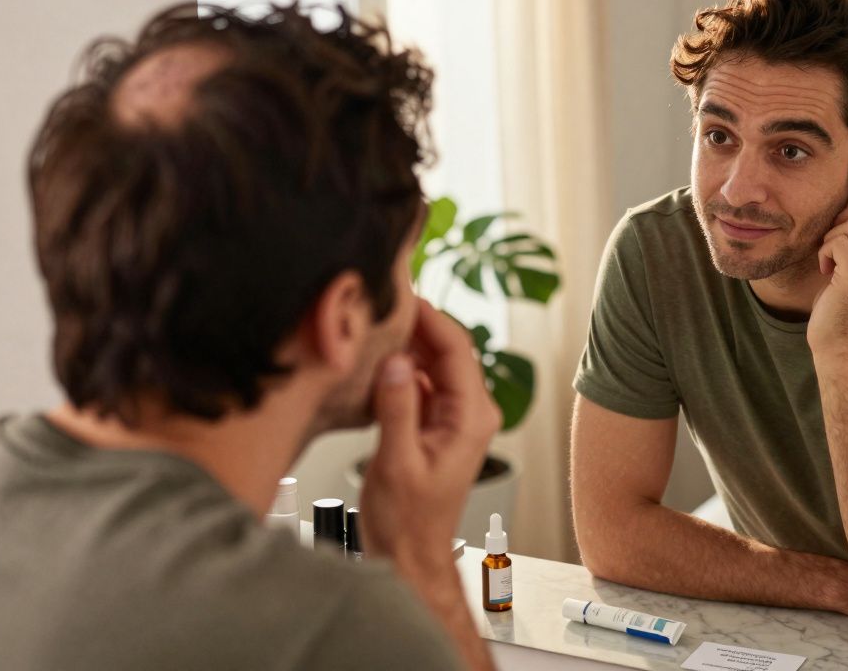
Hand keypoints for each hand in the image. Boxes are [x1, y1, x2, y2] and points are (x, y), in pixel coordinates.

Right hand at [360, 298, 501, 566]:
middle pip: (447, 350)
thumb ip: (397, 408)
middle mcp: (471, 413)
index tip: (403, 293)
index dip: (430, 317)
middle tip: (382, 300)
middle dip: (417, 324)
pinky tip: (376, 360)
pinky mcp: (435, 423)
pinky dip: (401, 368)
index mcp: (472, 418)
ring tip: (375, 323)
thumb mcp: (397, 462)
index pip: (457, 349)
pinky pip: (422, 382)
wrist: (408, 555)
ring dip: (407, 344)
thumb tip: (396, 361)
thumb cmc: (408, 522)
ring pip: (434, 363)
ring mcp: (454, 417)